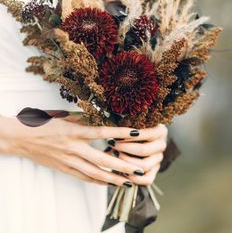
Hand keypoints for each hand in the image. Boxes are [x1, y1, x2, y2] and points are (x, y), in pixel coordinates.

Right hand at [0, 115, 147, 186]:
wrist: (24, 138)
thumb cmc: (45, 124)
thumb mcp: (66, 118)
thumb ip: (84, 120)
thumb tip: (102, 117)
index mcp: (74, 131)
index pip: (102, 132)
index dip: (120, 133)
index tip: (137, 133)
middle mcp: (73, 148)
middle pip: (102, 159)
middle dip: (121, 165)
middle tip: (137, 169)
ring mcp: (69, 160)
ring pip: (94, 173)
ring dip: (112, 178)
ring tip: (128, 181)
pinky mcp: (65, 169)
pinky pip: (84, 177)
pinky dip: (97, 181)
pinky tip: (108, 182)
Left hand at [107, 124, 167, 185]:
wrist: (134, 139)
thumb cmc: (130, 127)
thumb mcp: (131, 122)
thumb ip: (126, 124)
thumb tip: (110, 131)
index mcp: (160, 131)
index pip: (147, 133)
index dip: (130, 135)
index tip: (116, 134)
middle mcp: (162, 145)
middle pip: (143, 150)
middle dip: (124, 148)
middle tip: (112, 144)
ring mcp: (159, 159)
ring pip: (144, 166)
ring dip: (126, 162)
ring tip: (115, 156)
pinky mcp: (154, 171)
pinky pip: (147, 180)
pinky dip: (133, 178)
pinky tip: (122, 171)